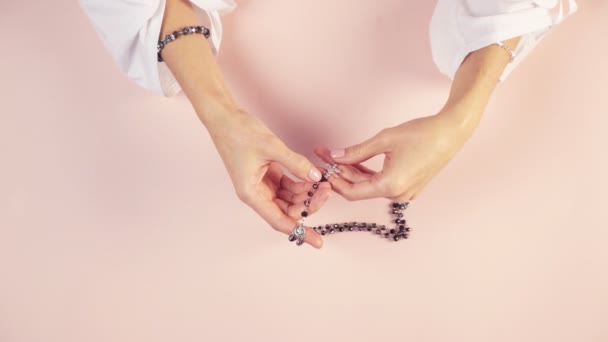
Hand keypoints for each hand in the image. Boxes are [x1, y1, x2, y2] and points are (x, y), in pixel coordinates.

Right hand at [206, 105, 330, 247]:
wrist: (225, 117)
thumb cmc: (238, 133)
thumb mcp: (271, 147)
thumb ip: (296, 164)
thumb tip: (316, 178)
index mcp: (252, 194)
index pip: (279, 221)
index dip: (301, 232)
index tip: (317, 242)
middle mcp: (257, 193)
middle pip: (288, 210)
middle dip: (309, 204)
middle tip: (327, 191)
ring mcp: (262, 184)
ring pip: (290, 198)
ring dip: (307, 193)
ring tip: (324, 183)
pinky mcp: (268, 174)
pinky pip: (289, 185)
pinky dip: (302, 183)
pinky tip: (314, 178)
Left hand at [315, 111, 476, 201]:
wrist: (451, 133)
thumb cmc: (422, 134)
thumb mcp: (384, 139)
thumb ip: (356, 151)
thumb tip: (335, 156)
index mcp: (390, 185)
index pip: (352, 192)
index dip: (334, 181)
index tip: (322, 167)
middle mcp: (397, 195)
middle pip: (359, 189)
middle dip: (340, 173)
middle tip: (325, 156)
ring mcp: (404, 193)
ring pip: (370, 187)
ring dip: (353, 173)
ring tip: (336, 157)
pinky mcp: (408, 187)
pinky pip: (382, 184)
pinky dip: (368, 175)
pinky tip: (355, 162)